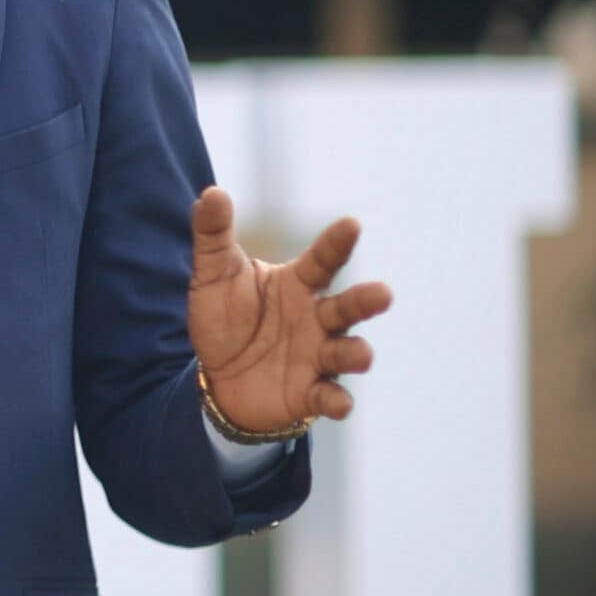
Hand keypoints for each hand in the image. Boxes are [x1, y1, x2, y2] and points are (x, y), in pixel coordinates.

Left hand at [187, 186, 393, 432]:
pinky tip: (340, 404)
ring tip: (362, 354)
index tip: (352, 224)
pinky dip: (336, 400)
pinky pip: (328, 396)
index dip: (336, 244)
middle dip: (366, 301)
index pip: (321, 261)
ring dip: (356, 353)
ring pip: (346, 352)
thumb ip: (213, 235)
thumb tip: (212, 192)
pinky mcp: (309, 393)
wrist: (218, 375)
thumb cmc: (224, 317)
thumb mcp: (212, 274)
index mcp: (297, 285)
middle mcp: (316, 319)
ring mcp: (317, 356)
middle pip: (347, 307)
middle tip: (383, 294)